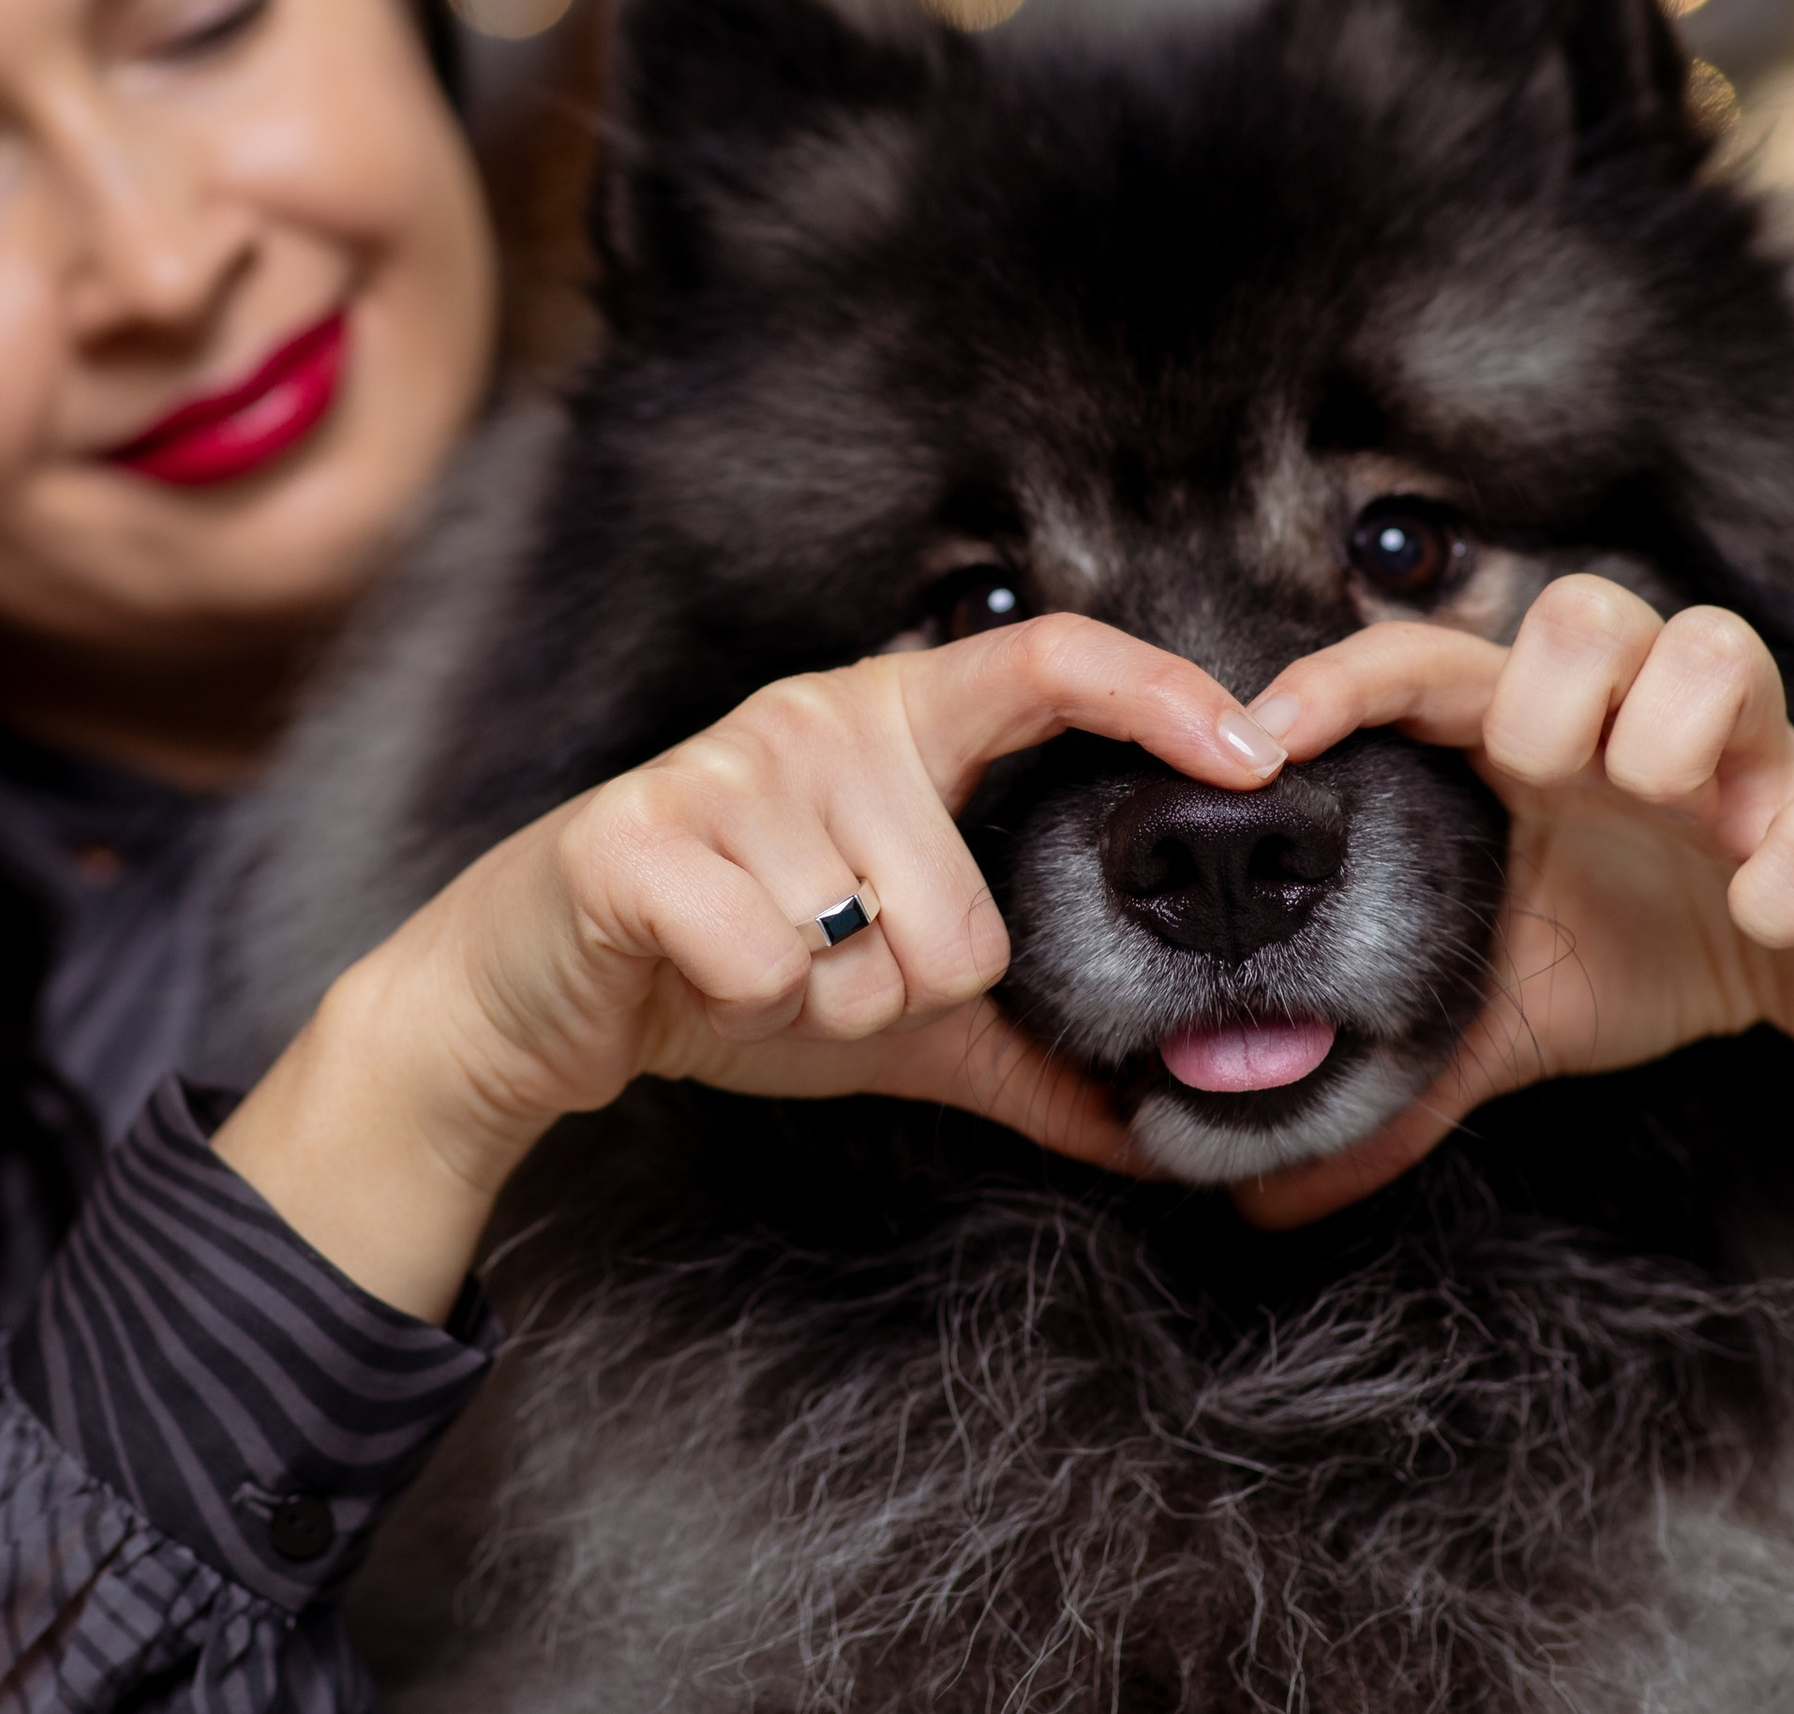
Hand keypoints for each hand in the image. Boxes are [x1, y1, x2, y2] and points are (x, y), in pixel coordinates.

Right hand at [218, 614, 1285, 1315]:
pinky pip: (765, 961)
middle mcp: (819, 713)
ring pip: (869, 948)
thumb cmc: (725, 968)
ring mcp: (728, 764)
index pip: (1048, 661)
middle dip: (909, 990)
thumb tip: (1160, 1132)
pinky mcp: (638, 832)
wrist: (533, 988)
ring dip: (821, 1002)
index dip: (1161, 695)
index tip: (1259, 756)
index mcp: (894, 720)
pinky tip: (698, 973)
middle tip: (828, 970)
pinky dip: (742, 1003)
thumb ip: (1025, 1052)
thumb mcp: (892, 1007)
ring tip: (757, 965)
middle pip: (966, 912)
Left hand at [1231, 577, 1793, 1233]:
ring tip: (1660, 816)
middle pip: (1576, 606)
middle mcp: (1637, 713)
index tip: (1266, 740)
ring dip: (1666, 737)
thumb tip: (1261, 1193)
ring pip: (1710, 643)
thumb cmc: (1646, 944)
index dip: (1345, 678)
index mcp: (1535, 737)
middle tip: (1541, 785)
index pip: (1425, 660)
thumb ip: (1399, 1077)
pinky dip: (1790, 867)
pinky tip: (1763, 916)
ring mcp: (1754, 757)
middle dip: (1541, 700)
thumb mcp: (1509, 1006)